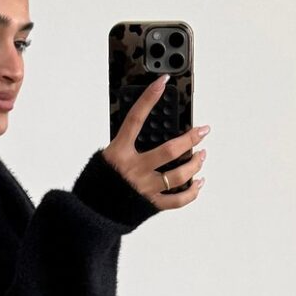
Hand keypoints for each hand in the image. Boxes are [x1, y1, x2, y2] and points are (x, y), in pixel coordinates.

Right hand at [100, 75, 208, 208]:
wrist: (91, 214)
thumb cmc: (99, 183)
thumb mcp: (106, 158)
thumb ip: (125, 145)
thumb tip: (148, 132)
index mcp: (119, 153)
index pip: (135, 119)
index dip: (149, 98)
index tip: (162, 82)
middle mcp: (134, 170)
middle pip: (169, 151)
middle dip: (191, 138)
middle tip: (203, 131)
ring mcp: (144, 188)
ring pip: (178, 176)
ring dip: (195, 164)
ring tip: (202, 155)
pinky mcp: (150, 205)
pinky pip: (176, 200)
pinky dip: (191, 192)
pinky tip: (198, 183)